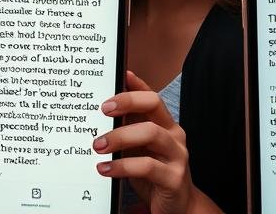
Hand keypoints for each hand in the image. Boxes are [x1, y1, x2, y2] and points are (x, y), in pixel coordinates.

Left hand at [93, 71, 193, 213]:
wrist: (178, 207)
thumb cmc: (153, 175)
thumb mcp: (138, 149)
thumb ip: (127, 130)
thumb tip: (101, 112)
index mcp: (165, 125)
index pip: (151, 96)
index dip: (136, 84)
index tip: (118, 75)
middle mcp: (174, 135)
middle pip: (154, 105)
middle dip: (127, 101)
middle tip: (102, 110)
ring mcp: (177, 156)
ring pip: (150, 133)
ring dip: (120, 136)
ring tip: (97, 145)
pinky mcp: (174, 179)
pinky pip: (147, 166)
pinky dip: (123, 166)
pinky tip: (105, 169)